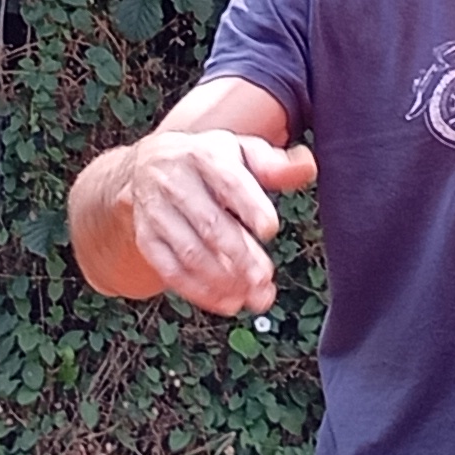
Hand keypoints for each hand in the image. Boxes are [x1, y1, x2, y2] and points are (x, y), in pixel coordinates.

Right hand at [125, 130, 320, 315]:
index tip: (270, 229)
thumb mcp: (241, 152)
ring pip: (189, 252)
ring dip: (222, 280)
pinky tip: (227, 302)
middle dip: (239, 255)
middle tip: (264, 279)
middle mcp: (175, 182)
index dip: (250, 206)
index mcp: (204, 155)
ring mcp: (156, 212)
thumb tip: (308, 167)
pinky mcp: (147, 238)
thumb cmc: (208, 161)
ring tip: (252, 297)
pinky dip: (199, 292)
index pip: (228, 181)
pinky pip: (170, 270)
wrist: (148, 165)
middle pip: (209, 223)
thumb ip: (275, 165)